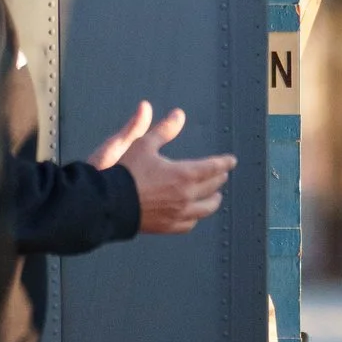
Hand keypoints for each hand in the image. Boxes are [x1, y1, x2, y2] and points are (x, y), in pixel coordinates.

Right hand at [93, 102, 234, 235]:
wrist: (109, 203)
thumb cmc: (126, 171)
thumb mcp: (143, 144)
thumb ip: (163, 130)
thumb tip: (178, 114)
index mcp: (184, 174)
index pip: (213, 167)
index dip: (224, 163)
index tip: (231, 160)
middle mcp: (186, 196)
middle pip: (212, 187)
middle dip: (219, 178)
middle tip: (222, 173)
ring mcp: (178, 214)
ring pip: (205, 209)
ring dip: (213, 200)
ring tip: (215, 196)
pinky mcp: (167, 226)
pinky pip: (189, 224)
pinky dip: (195, 217)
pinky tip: (194, 214)